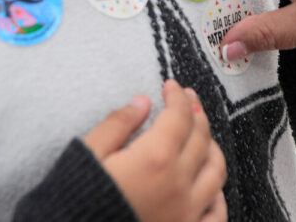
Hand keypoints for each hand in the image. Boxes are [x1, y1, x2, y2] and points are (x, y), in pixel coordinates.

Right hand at [84, 80, 226, 221]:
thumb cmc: (76, 199)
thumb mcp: (89, 153)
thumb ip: (118, 124)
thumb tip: (142, 102)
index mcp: (154, 158)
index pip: (179, 115)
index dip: (177, 96)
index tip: (171, 86)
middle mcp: (177, 183)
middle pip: (201, 138)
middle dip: (196, 113)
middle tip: (188, 100)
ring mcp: (186, 212)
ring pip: (215, 170)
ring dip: (212, 146)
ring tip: (202, 134)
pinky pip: (216, 214)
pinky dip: (218, 195)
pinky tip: (211, 185)